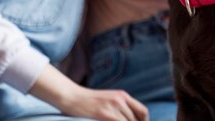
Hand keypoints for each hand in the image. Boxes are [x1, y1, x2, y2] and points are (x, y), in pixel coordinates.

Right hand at [30, 64, 148, 120]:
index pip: (142, 111)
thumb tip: (129, 118)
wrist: (72, 96)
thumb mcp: (108, 100)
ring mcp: (114, 106)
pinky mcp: (106, 113)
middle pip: (137, 119)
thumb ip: (120, 107)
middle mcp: (121, 99)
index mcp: (123, 96)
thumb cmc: (88, 101)